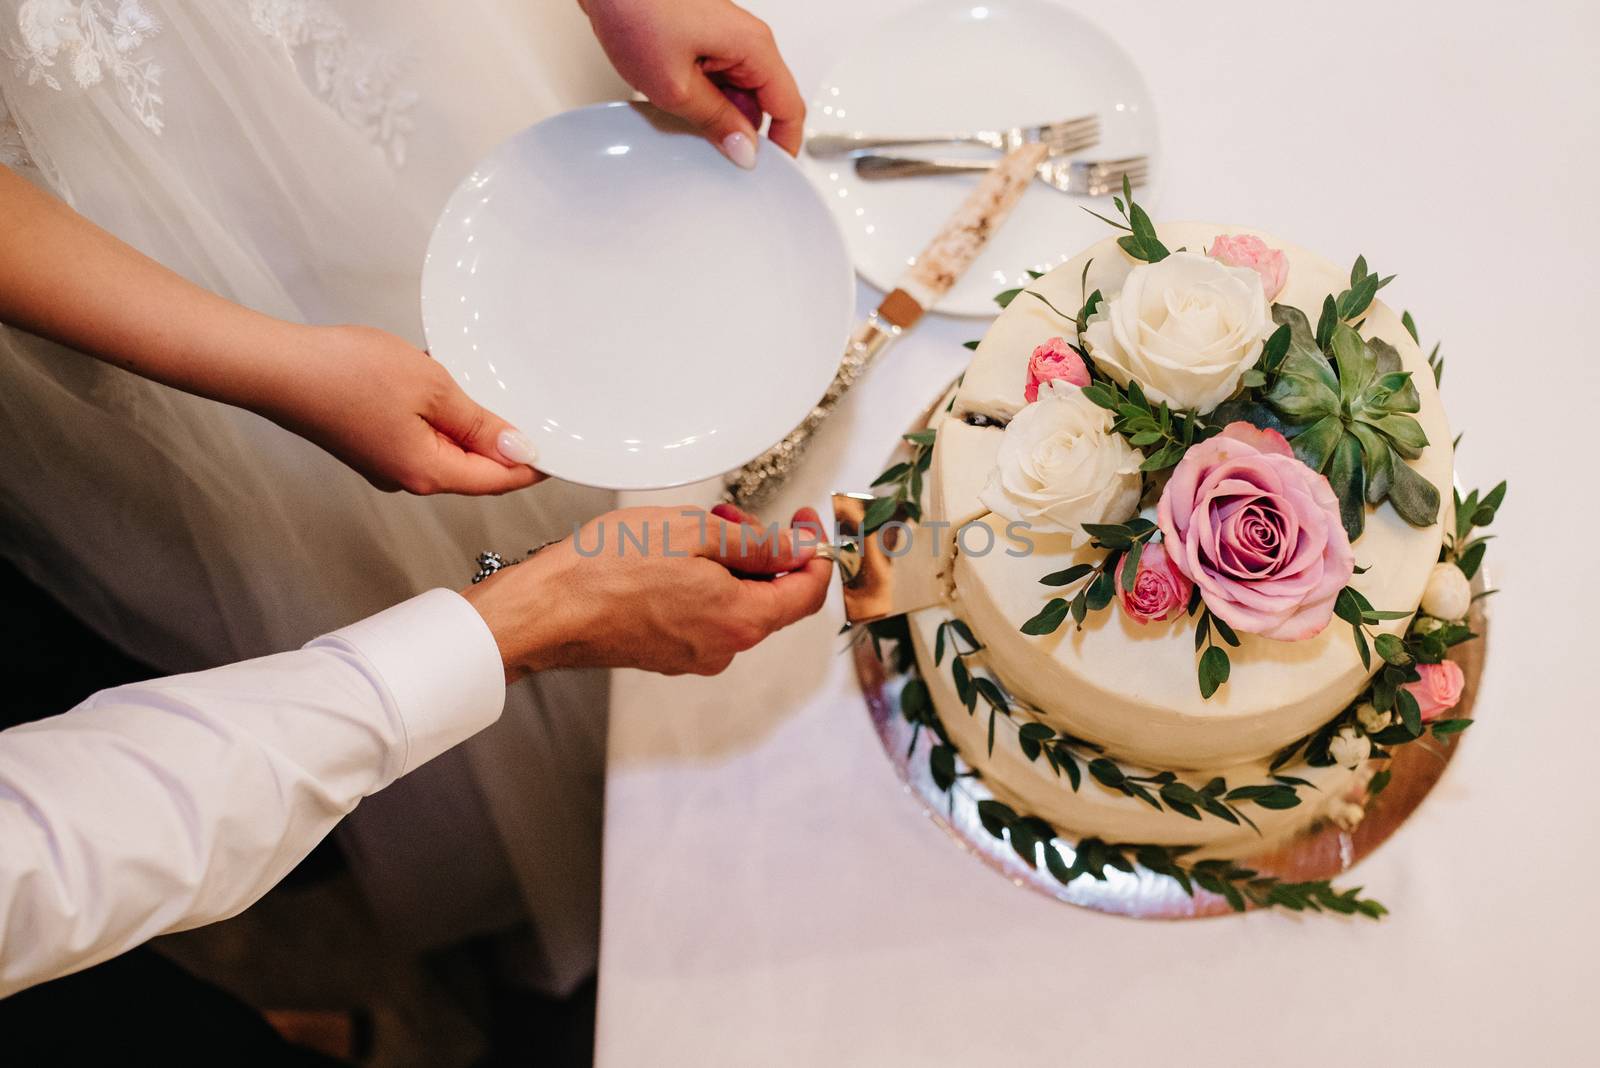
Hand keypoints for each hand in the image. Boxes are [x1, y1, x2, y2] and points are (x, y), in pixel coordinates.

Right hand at [263, 324, 541, 495]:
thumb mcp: (432, 388)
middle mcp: (410, 477)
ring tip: (481, 385)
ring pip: (448, 447)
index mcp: (430, 473)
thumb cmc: (346, 374)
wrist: (278, 367)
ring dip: (468, 420)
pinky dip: (438, 411)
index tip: (560, 449)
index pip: (500, 480)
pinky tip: (439, 380)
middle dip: (503, 442)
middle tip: (531, 409)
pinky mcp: (372, 443)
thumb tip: (518, 448)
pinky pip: (422, 433)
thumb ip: (479, 421)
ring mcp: (389, 462)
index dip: (534, 465)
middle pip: (475, 468)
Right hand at [464, 504, 831, 677]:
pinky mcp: (664, 652)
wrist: (545, 609)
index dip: (815, 553)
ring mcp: (692, 655)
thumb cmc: (607, 569)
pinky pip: (703, 614)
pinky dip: (701, 582)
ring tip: (691, 530)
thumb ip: (758, 543)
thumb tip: (799, 549)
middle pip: (771, 598)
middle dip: (763, 552)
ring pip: (734, 603)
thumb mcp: (694, 533)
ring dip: (727, 563)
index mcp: (741, 620)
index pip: (807, 594)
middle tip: (732, 516)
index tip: (805, 522)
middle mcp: (723, 648)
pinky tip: (670, 557)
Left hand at [579, 0, 804, 167]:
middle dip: (742, 131)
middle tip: (713, 150)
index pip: (789, 108)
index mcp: (754, 47)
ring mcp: (725, 38)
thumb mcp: (677, 86)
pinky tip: (674, 100)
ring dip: (717, 113)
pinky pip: (717, 78)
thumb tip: (743, 149)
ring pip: (737, 92)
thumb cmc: (637, 10)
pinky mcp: (704, 38)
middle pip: (763, 102)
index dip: (784, 145)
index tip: (770, 172)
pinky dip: (702, 96)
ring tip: (683, 115)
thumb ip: (716, 122)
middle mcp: (746, 40)